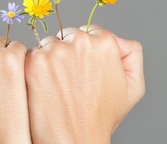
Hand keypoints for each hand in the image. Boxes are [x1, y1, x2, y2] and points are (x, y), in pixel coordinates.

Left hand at [24, 25, 144, 143]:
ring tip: (59, 84)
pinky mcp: (34, 61)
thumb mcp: (133, 86)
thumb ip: (132, 54)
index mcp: (105, 43)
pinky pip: (33, 53)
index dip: (88, 52)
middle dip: (69, 51)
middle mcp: (80, 41)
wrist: (74, 138)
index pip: (91, 32)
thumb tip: (118, 39)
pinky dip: (36, 66)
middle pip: (69, 35)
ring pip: (50, 44)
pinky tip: (44, 84)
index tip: (86, 70)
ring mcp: (55, 50)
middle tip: (72, 79)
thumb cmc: (102, 115)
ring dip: (51, 57)